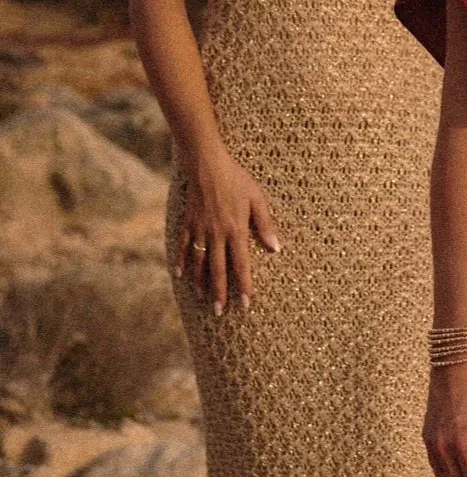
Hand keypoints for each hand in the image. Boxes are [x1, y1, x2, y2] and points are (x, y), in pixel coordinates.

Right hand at [173, 146, 280, 314]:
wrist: (207, 164)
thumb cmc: (236, 179)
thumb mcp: (257, 199)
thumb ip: (265, 225)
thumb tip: (276, 248)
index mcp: (236, 230)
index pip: (241, 265)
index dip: (244, 286)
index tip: (246, 303)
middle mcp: (217, 234)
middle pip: (218, 270)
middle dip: (220, 293)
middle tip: (220, 312)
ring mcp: (199, 230)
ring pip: (199, 263)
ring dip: (201, 283)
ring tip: (204, 299)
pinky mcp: (187, 223)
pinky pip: (182, 246)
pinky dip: (180, 262)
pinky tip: (180, 275)